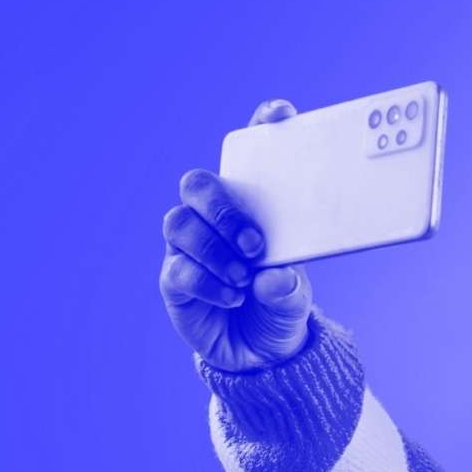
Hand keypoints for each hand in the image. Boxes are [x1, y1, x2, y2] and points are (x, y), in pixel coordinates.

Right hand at [159, 99, 313, 371]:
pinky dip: (207, 282)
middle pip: (197, 184)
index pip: (250, 159)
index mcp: (252, 210)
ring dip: (213, 249)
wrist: (261, 358)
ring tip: (244, 277)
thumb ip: (289, 289)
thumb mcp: (296, 300)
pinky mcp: (175, 280)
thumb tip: (274, 277)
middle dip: (220, 206)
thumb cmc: (279, 309)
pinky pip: (178, 268)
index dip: (261, 128)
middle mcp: (215, 221)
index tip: (280, 113)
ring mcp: (190, 248)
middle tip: (253, 242)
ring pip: (179, 223)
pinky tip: (233, 296)